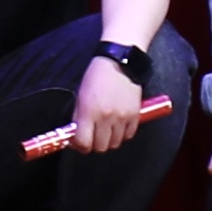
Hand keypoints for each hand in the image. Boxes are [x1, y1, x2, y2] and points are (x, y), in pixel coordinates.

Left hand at [27, 59, 168, 157]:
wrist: (120, 62)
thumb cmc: (96, 77)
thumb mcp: (81, 97)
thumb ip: (78, 118)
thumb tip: (76, 136)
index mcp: (88, 112)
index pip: (83, 143)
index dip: (80, 146)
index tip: (80, 143)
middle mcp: (105, 117)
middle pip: (100, 147)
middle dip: (95, 144)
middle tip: (94, 136)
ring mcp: (122, 118)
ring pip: (115, 144)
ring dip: (109, 139)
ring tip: (107, 128)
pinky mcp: (135, 115)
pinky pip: (128, 136)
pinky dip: (122, 134)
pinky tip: (118, 124)